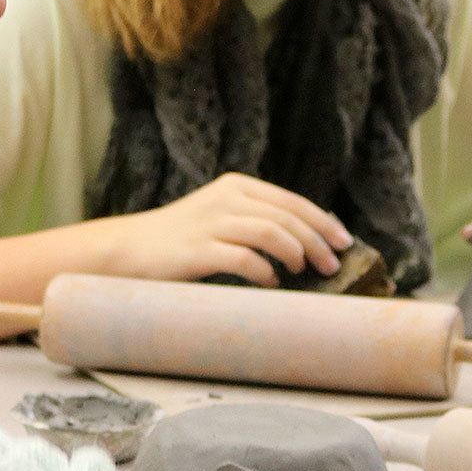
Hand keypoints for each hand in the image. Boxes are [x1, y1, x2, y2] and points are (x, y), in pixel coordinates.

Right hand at [103, 174, 352, 286]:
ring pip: (271, 232)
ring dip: (296, 254)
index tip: (345, 242)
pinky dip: (265, 272)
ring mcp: (210, 223)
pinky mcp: (197, 250)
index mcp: (235, 186)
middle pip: (286, 217)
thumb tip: (307, 242)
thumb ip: (254, 220)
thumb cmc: (179, 240)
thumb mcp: (219, 217)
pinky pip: (244, 259)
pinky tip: (271, 283)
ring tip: (304, 272)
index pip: (291, 201)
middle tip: (331, 265)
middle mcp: (225, 198)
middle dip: (316, 242)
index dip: (323, 221)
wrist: (126, 250)